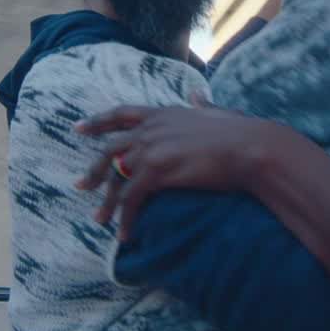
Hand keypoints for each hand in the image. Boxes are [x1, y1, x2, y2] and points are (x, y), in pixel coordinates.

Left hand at [73, 93, 276, 240]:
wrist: (251, 147)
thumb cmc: (242, 132)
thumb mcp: (217, 112)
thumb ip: (201, 106)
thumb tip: (196, 95)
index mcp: (164, 112)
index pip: (122, 113)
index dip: (98, 121)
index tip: (77, 128)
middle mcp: (152, 128)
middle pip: (110, 149)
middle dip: (93, 170)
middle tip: (79, 186)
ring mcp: (151, 149)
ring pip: (116, 178)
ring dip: (107, 202)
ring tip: (100, 220)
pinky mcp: (157, 172)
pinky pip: (130, 199)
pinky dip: (125, 218)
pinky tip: (124, 234)